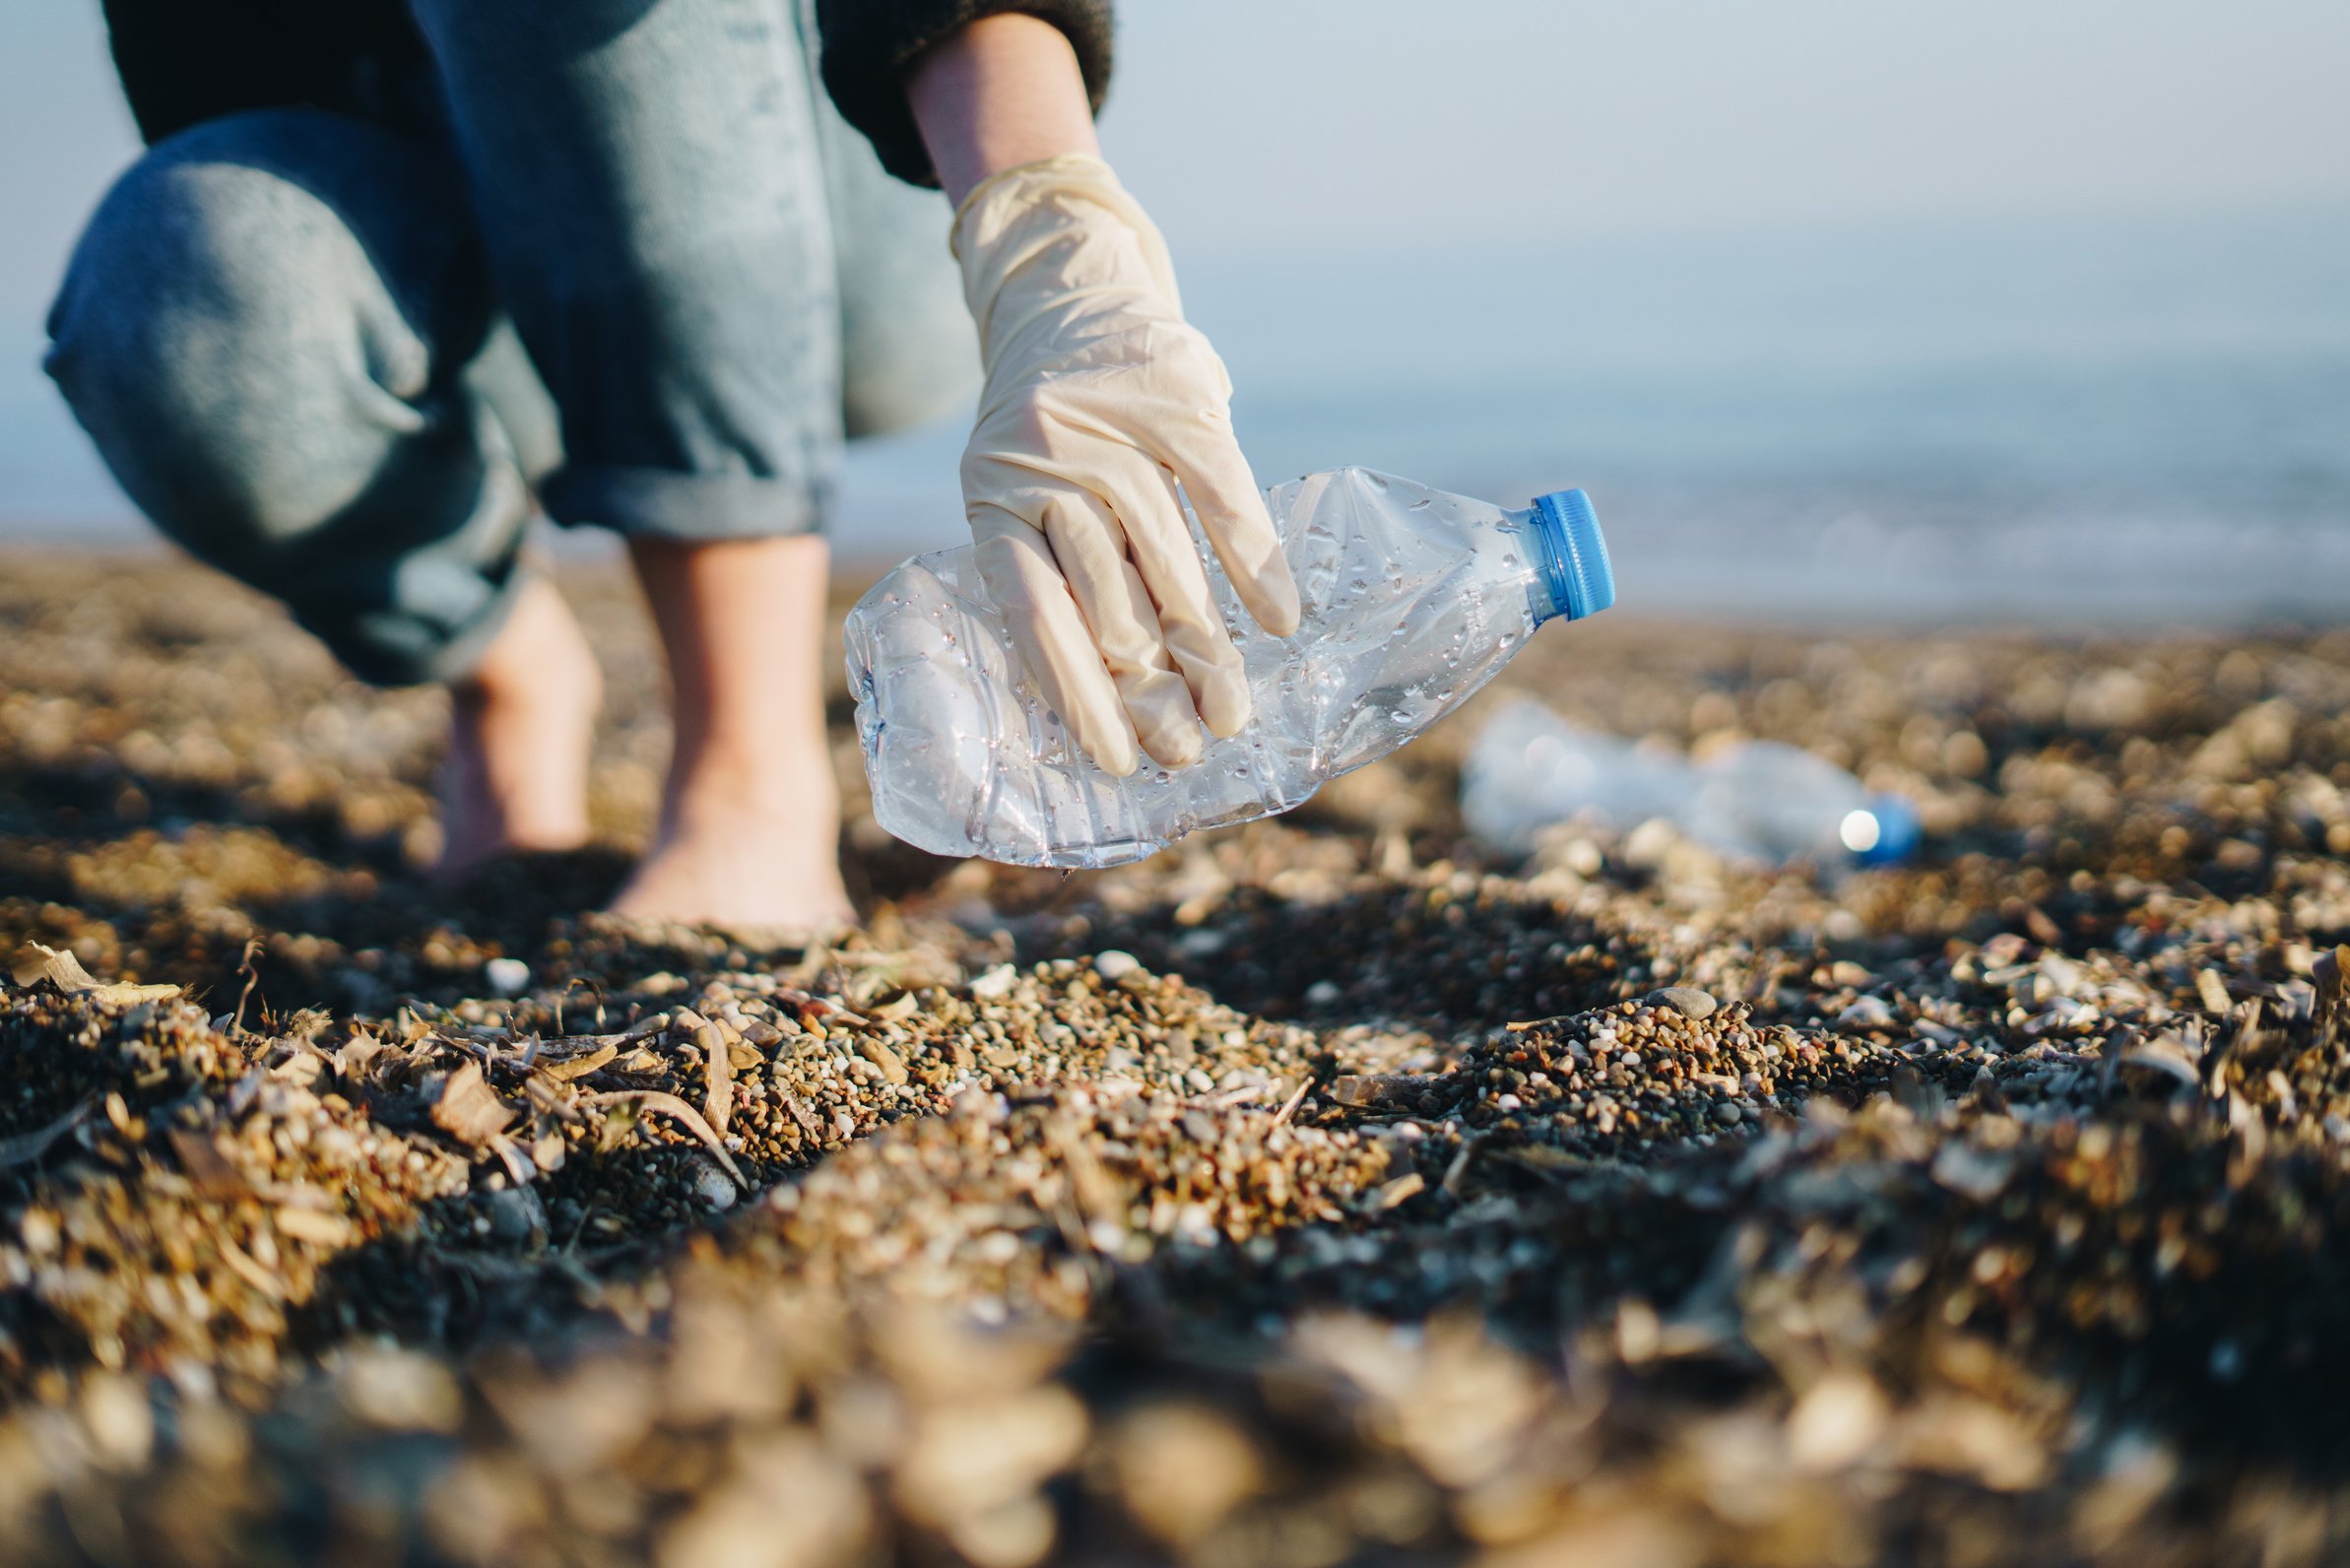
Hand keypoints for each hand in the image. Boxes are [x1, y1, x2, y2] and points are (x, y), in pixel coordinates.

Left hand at [951, 154, 1299, 775]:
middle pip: (1106, 594)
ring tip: (1231, 711)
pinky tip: (1277, 622)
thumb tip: (1113, 696)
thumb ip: (1053, 569)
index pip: (1036, 614)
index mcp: (993, 501)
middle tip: (1188, 749)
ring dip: (1203, 644)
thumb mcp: (1018, 492)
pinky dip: (1251, 559)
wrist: (1066, 293)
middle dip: (1151, 684)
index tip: (1116, 761)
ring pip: (1164, 555)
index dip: (1077, 692)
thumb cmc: (1050, 432)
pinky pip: (1220, 491)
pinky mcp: (1178, 398)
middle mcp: (1044, 466)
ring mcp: (1113, 429)